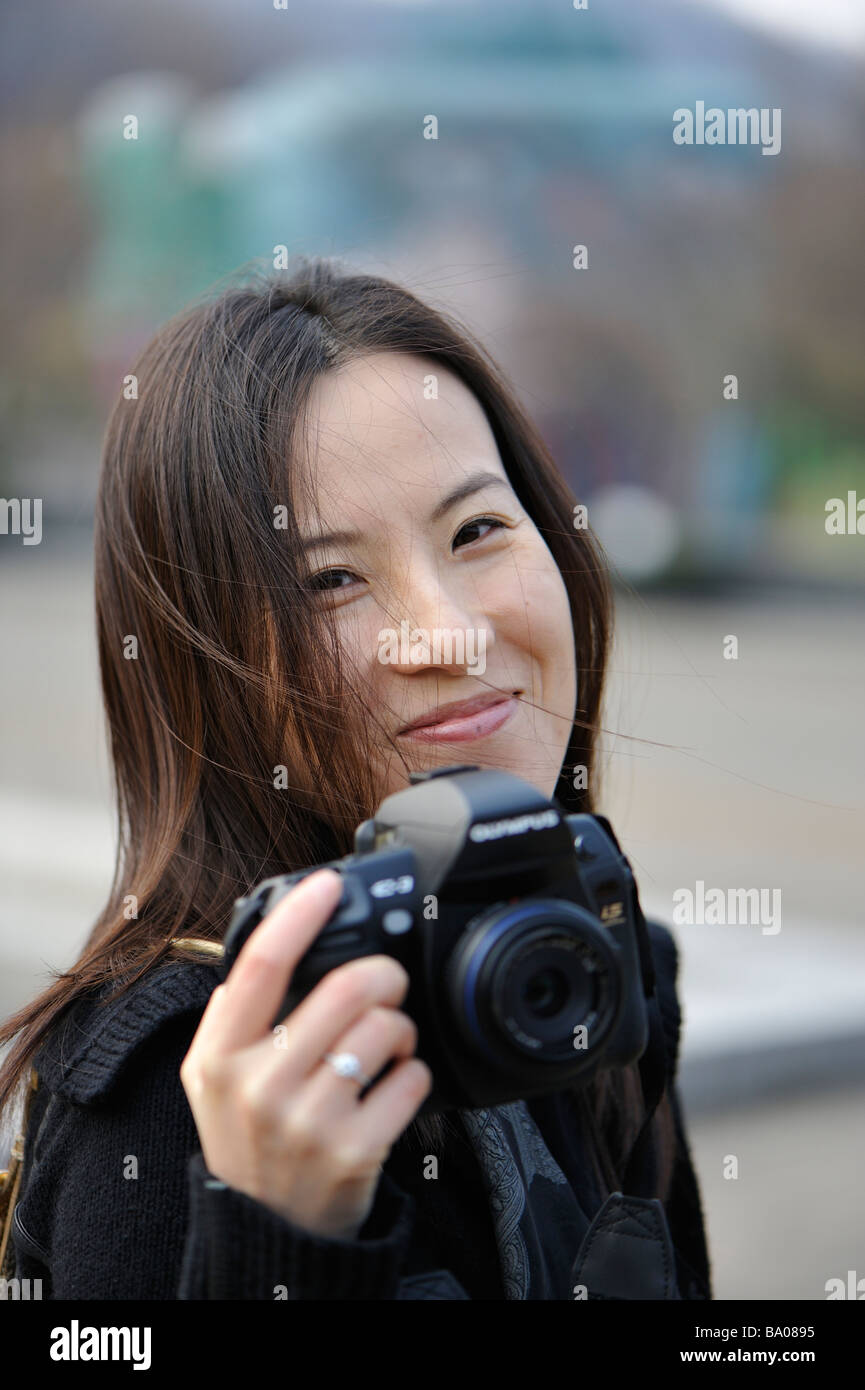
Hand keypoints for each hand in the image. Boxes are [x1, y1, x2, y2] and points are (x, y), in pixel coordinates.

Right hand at [180, 869, 432, 1239]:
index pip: (260, 966)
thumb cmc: (247, 1141)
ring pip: (383, 1029)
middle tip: (385, 981)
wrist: (268, 1233)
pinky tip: (394, 1082)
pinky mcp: (354, 1151)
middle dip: (381, 972)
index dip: (299, 915)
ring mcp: (307, 1122)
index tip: (327, 884)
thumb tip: (264, 943)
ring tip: (386, 1041)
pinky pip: (410, 1079)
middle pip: (343, 988)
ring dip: (399, 1025)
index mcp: (218, 1057)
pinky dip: (414, 1071)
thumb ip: (229, 1015)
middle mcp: (258, 1086)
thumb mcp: (210, 1079)